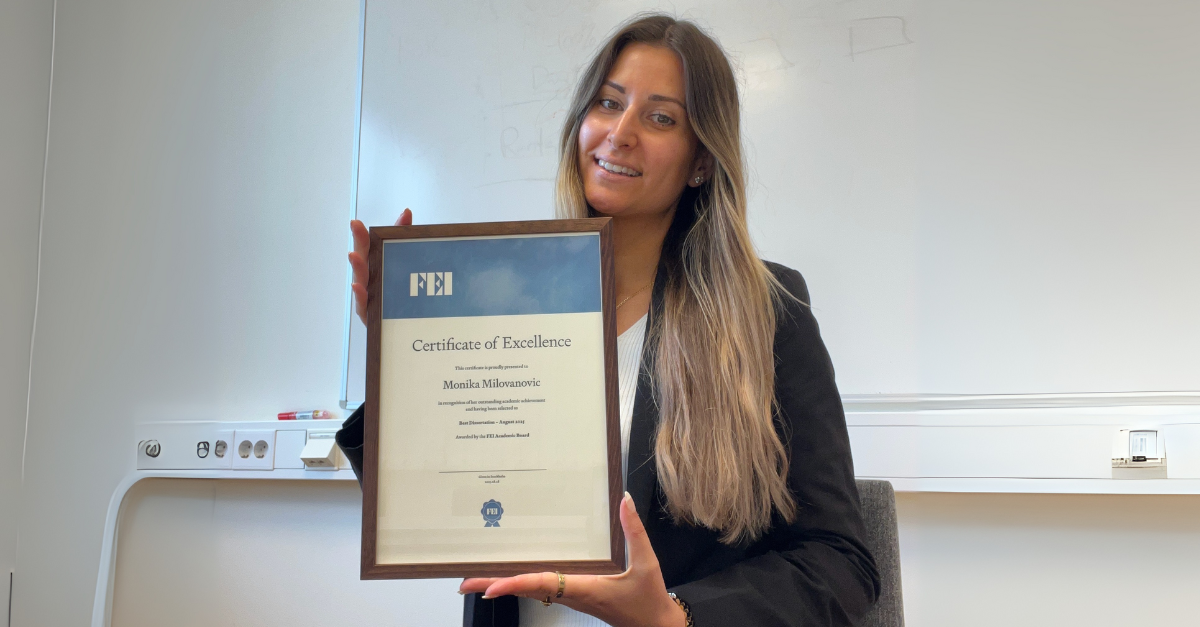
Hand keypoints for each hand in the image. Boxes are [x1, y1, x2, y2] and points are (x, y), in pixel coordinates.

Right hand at [348, 209, 410, 324]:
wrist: (406, 331)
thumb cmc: (399, 298)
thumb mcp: (405, 266)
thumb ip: (403, 239)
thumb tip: (405, 212)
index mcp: (375, 268)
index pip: (368, 247)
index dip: (363, 233)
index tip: (357, 221)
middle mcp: (368, 281)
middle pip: (361, 259)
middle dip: (359, 241)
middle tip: (356, 225)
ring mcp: (367, 299)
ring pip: (361, 281)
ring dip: (358, 267)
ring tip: (354, 254)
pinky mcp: (369, 317)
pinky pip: (364, 306)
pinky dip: (361, 296)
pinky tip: (358, 286)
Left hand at [459, 493, 686, 626]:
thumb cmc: (648, 602)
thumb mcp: (646, 565)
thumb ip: (634, 532)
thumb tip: (624, 501)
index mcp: (585, 588)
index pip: (543, 584)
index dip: (515, 583)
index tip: (490, 585)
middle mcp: (572, 594)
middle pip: (526, 589)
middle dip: (494, 585)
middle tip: (464, 581)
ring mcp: (571, 597)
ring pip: (530, 591)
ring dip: (504, 584)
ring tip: (476, 578)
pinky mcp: (574, 596)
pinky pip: (541, 589)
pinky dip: (521, 582)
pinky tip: (510, 575)